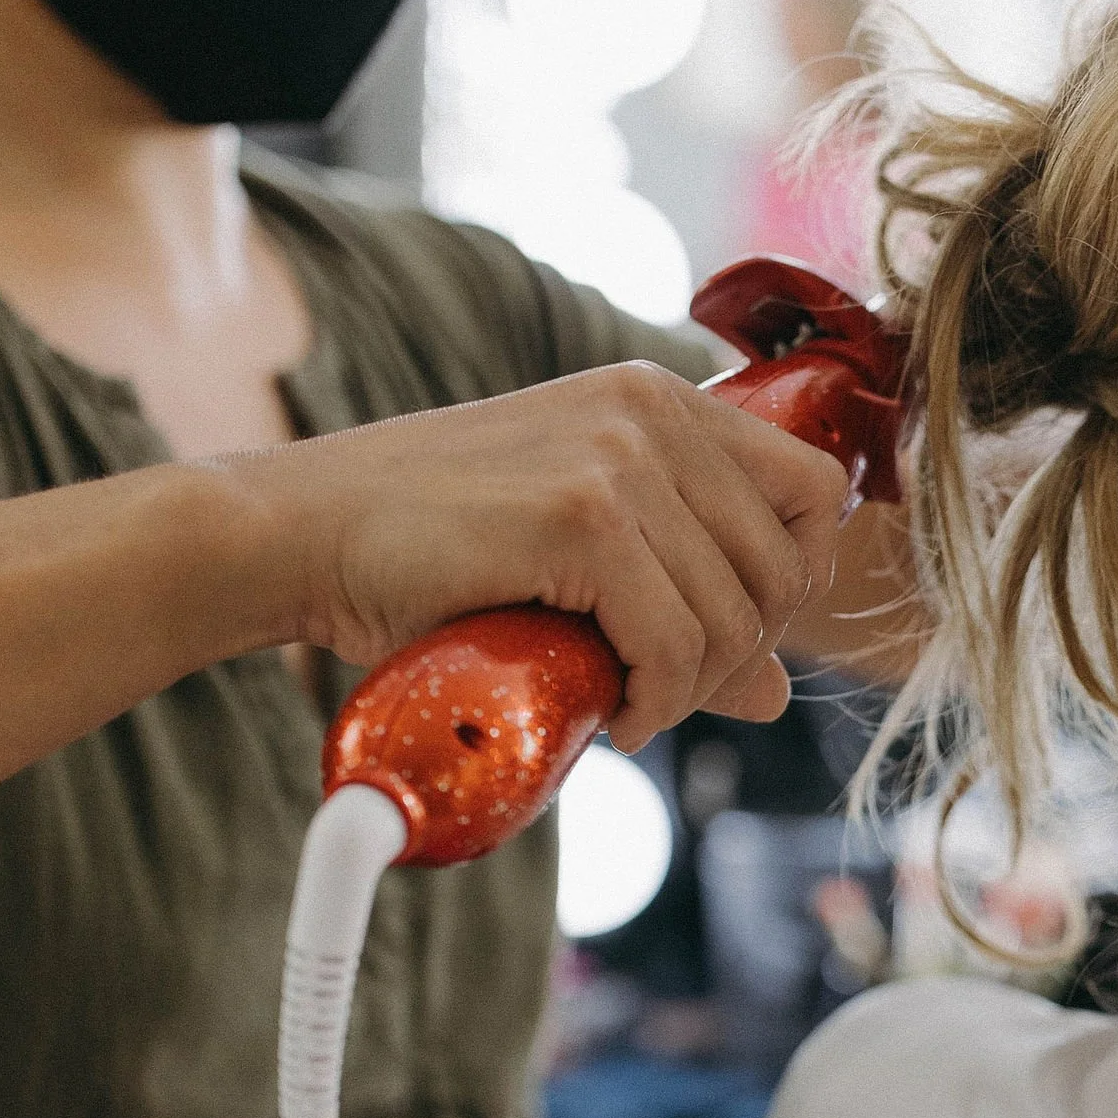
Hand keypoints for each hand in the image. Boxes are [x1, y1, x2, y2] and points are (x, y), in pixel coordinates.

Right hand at [219, 361, 852, 746]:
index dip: (789, 583)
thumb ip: (683, 607)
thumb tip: (773, 693)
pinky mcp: (585, 516)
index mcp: (659, 402)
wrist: (303, 535)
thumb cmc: (429, 554)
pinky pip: (676, 644)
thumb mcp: (579, 568)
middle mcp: (653, 412)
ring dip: (688, 691)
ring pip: (735, 617)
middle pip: (786, 566)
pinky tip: (606, 714)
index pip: (815, 492)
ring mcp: (621, 457)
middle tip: (661, 691)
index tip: (721, 639)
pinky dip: (654, 703)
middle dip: (738, 654)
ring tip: (621, 706)